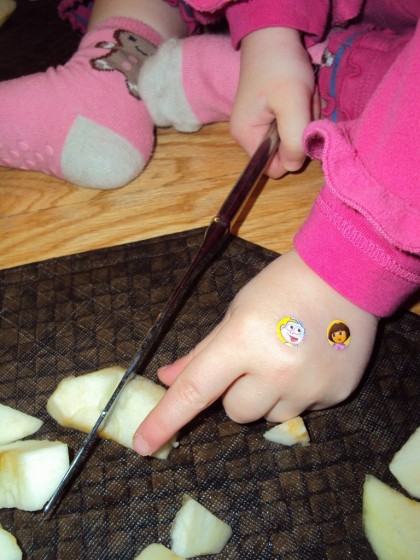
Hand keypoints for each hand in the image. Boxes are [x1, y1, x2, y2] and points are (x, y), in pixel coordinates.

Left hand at [133, 250, 377, 455]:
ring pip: (268, 416)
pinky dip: (296, 393)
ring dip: (267, 396)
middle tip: (252, 360)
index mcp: (244, 340)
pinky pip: (301, 411)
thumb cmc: (280, 287)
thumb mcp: (235, 313)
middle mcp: (277, 370)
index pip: (195, 390)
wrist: (344, 275)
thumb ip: (201, 352)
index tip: (143, 444)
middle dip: (235, 392)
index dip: (166, 419)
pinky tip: (308, 362)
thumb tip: (168, 379)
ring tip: (285, 358)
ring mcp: (310, 386)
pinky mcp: (337, 394)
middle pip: (235, 412)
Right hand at [230, 27, 318, 178]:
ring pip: (290, 139)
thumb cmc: (280, 67)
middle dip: (299, 133)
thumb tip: (294, 166)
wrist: (273, 35)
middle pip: (284, 153)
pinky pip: (291, 125)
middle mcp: (248, 135)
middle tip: (301, 107)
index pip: (273, 168)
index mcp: (246, 137)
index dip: (292, 154)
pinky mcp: (269, 115)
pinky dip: (301, 113)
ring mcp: (259, 125)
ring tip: (301, 98)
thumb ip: (294, 137)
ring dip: (303, 121)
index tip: (299, 128)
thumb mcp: (292, 102)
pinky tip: (299, 96)